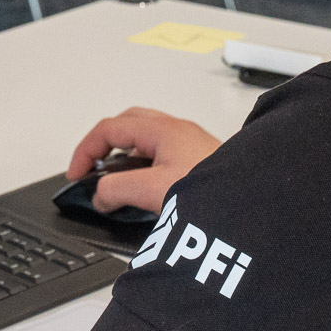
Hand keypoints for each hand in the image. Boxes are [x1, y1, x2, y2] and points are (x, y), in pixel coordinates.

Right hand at [66, 107, 220, 212]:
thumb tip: (100, 194)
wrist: (253, 204)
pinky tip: (144, 190)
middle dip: (103, 146)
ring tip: (115, 181)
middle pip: (126, 126)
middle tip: (91, 169)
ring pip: (145, 141)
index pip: (109, 129)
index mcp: (163, 130)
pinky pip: (161, 157)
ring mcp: (190, 145)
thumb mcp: (155, 191)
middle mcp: (177, 132)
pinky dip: (142, 169)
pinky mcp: (199, 164)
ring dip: (124, 157)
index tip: (76, 174)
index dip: (85, 151)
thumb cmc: (217, 191)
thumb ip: (118, 190)